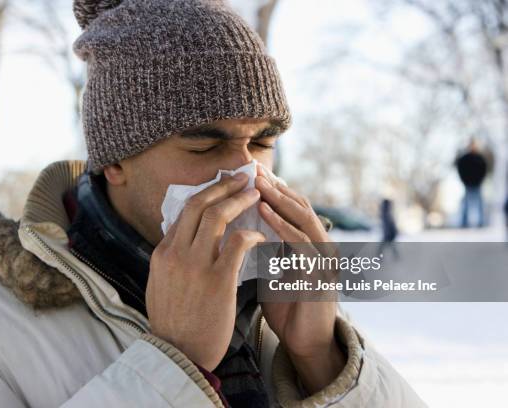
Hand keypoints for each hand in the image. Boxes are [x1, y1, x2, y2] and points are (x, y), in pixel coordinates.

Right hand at [147, 173, 265, 370]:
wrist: (177, 356)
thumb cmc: (173, 323)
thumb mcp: (160, 285)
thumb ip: (171, 260)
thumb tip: (180, 239)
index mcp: (162, 253)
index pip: (183, 212)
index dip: (206, 194)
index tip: (222, 186)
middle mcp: (175, 253)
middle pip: (198, 204)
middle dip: (222, 185)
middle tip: (242, 177)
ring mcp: (195, 265)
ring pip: (218, 216)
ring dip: (239, 200)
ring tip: (256, 193)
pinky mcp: (218, 280)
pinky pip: (239, 243)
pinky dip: (252, 233)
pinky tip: (261, 236)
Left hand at [255, 164, 345, 393]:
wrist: (306, 345)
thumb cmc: (287, 307)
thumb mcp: (272, 271)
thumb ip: (264, 249)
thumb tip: (238, 226)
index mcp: (308, 242)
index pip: (290, 206)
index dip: (271, 188)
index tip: (248, 171)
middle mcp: (320, 245)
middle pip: (298, 205)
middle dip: (274, 186)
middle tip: (253, 168)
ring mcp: (324, 258)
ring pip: (303, 217)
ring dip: (278, 198)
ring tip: (257, 183)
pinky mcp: (322, 274)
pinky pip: (301, 243)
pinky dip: (282, 225)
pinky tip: (264, 212)